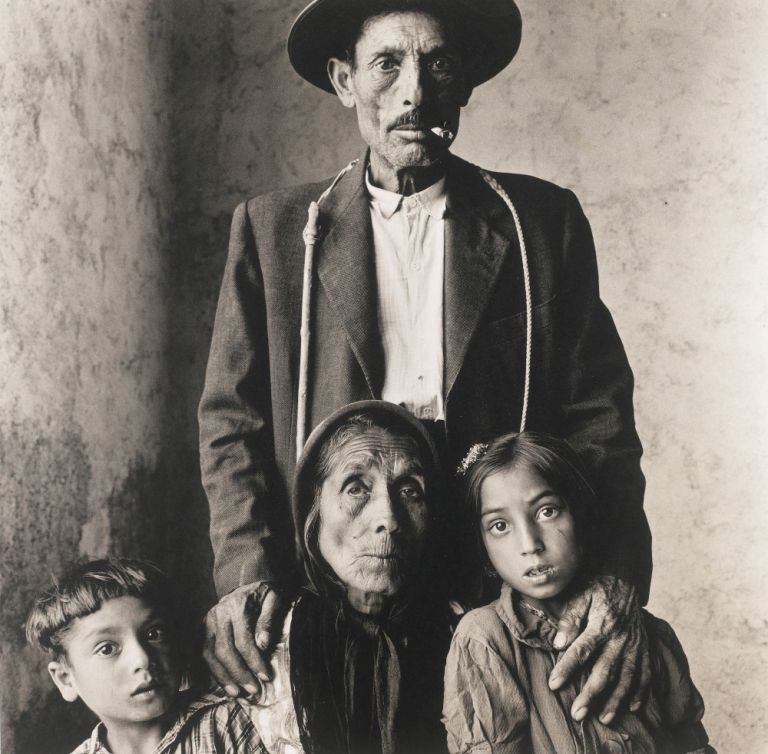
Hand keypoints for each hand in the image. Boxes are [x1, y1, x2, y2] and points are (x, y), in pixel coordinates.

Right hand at [203, 581, 288, 696]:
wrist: (248, 585)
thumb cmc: (264, 595)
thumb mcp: (275, 599)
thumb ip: (268, 620)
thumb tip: (262, 644)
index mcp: (237, 606)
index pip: (243, 640)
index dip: (254, 661)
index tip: (266, 677)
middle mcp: (218, 614)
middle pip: (224, 650)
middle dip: (238, 673)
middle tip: (253, 690)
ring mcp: (207, 622)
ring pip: (209, 655)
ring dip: (223, 677)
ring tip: (237, 693)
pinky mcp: (202, 629)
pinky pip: (202, 654)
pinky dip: (212, 671)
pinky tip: (224, 685)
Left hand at [548, 575, 649, 724]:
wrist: (624, 579)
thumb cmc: (596, 588)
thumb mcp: (580, 595)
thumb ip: (570, 619)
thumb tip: (558, 643)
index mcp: (602, 624)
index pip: (581, 651)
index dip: (567, 668)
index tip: (554, 684)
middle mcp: (620, 639)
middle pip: (604, 671)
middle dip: (590, 695)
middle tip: (578, 714)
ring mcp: (635, 645)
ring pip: (626, 679)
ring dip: (616, 701)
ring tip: (604, 718)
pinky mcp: (644, 648)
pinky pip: (646, 674)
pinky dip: (641, 692)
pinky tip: (633, 707)